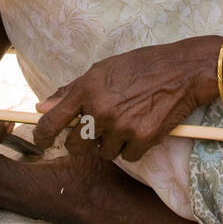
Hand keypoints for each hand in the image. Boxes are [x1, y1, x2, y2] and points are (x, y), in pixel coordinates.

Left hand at [33, 41, 210, 162]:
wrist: (181, 70)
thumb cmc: (141, 66)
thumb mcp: (101, 70)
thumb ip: (70, 90)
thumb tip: (42, 106)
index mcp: (86, 89)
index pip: (52, 121)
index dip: (42, 136)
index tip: (41, 142)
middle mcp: (100, 109)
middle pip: (76, 145)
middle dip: (83, 142)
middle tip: (97, 131)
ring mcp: (121, 126)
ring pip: (104, 152)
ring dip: (112, 144)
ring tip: (128, 121)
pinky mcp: (142, 138)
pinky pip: (128, 157)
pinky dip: (134, 148)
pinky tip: (143, 128)